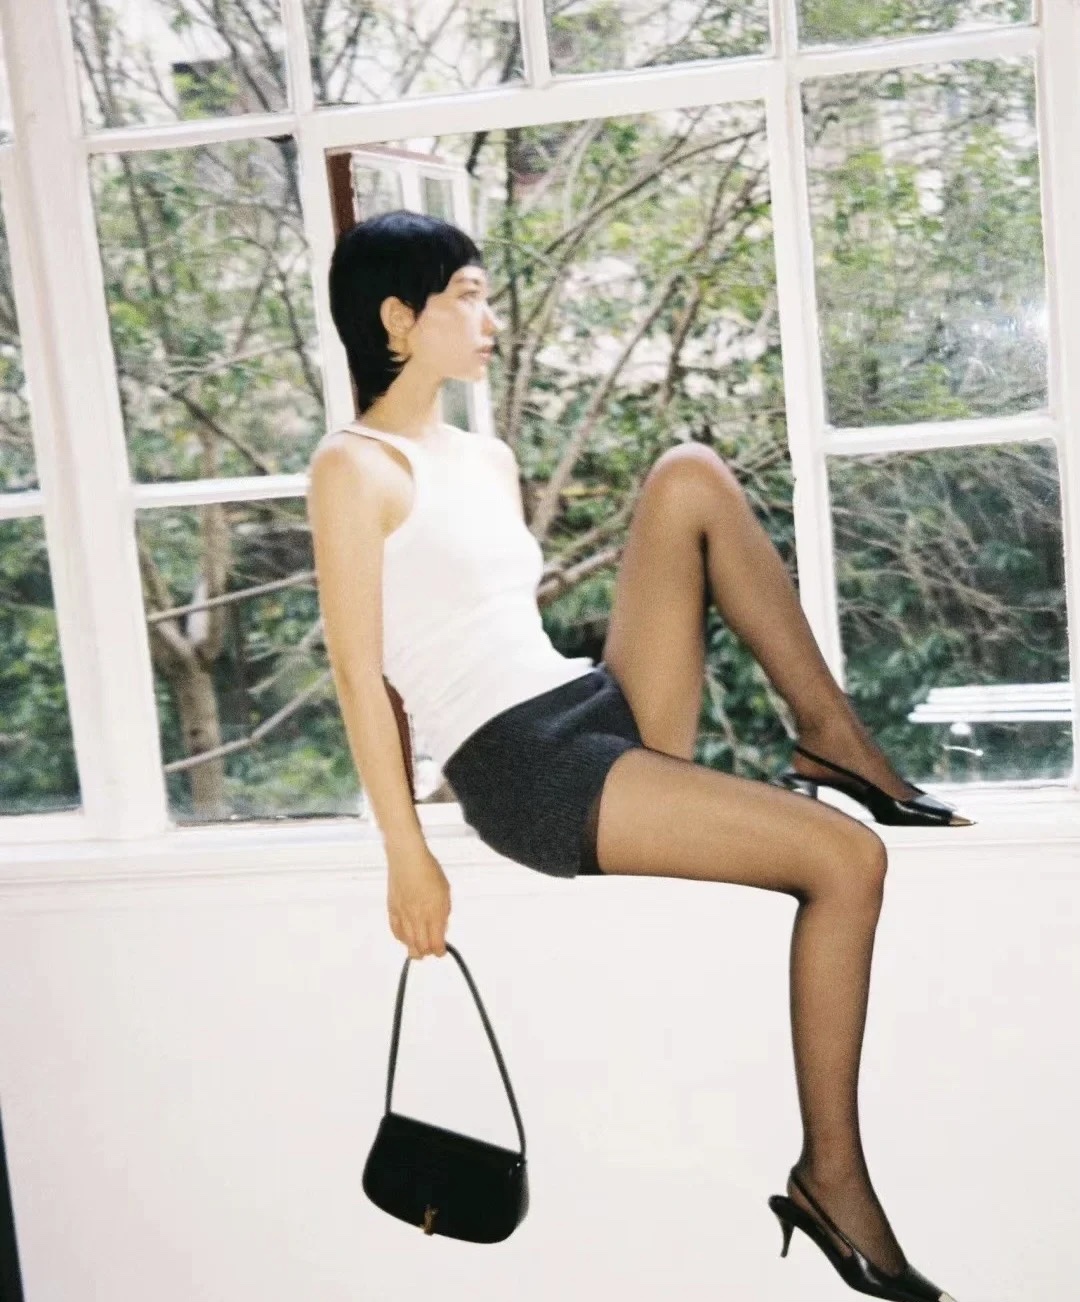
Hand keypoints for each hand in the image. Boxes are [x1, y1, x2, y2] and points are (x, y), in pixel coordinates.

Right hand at [386, 841, 450, 958]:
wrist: (407, 858)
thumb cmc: (429, 870)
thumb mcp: (445, 891)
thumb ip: (443, 912)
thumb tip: (441, 927)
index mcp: (434, 912)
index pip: (436, 942)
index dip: (440, 951)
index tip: (442, 950)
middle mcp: (418, 917)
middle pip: (421, 947)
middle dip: (428, 952)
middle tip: (431, 950)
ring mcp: (403, 915)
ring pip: (408, 943)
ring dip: (415, 949)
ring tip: (419, 949)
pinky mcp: (392, 910)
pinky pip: (395, 932)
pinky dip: (402, 939)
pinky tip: (406, 938)